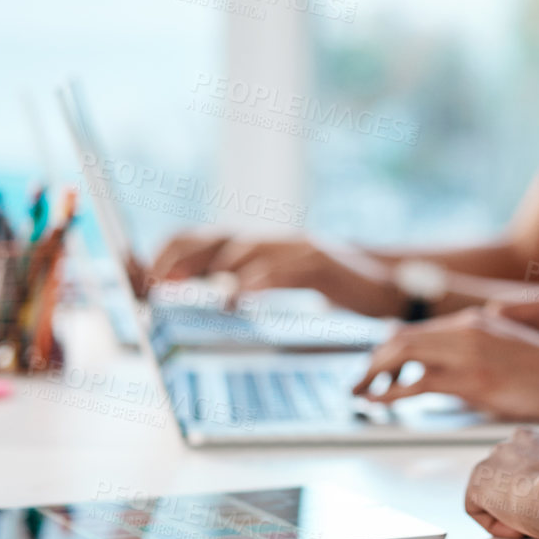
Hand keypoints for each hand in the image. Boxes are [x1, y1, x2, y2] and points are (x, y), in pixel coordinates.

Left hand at [149, 232, 401, 316]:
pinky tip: (238, 300)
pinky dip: (254, 283)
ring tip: (191, 295)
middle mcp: (274, 239)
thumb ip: (248, 286)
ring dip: (211, 273)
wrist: (393, 286)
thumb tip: (204, 300)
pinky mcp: (321, 262)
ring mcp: (298, 247)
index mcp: (260, 245)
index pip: (200, 238)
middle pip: (212, 238)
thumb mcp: (285, 284)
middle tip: (158, 287)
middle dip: (178, 260)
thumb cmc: (336, 290)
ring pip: (242, 248)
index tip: (145, 282)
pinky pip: (280, 268)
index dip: (168, 255)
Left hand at [352, 309, 538, 423]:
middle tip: (360, 381)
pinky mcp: (470, 382)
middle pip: (401, 338)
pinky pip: (416, 385)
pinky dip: (390, 393)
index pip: (416, 329)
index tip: (375, 365)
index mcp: (475, 321)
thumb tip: (444, 359)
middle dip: (373, 360)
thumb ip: (475, 345)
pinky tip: (378, 401)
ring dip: (374, 374)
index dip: (387, 347)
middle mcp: (467, 330)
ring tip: (362, 391)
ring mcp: (467, 354)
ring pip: (402, 355)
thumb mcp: (506, 346)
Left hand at [465, 421, 538, 538]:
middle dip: (520, 491)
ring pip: (494, 487)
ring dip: (506, 507)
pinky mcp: (478, 478)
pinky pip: (478, 507)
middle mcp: (522, 437)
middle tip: (537, 513)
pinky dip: (494, 523)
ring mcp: (497, 455)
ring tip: (528, 522)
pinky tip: (515, 528)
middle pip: (512, 468)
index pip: (537, 455)